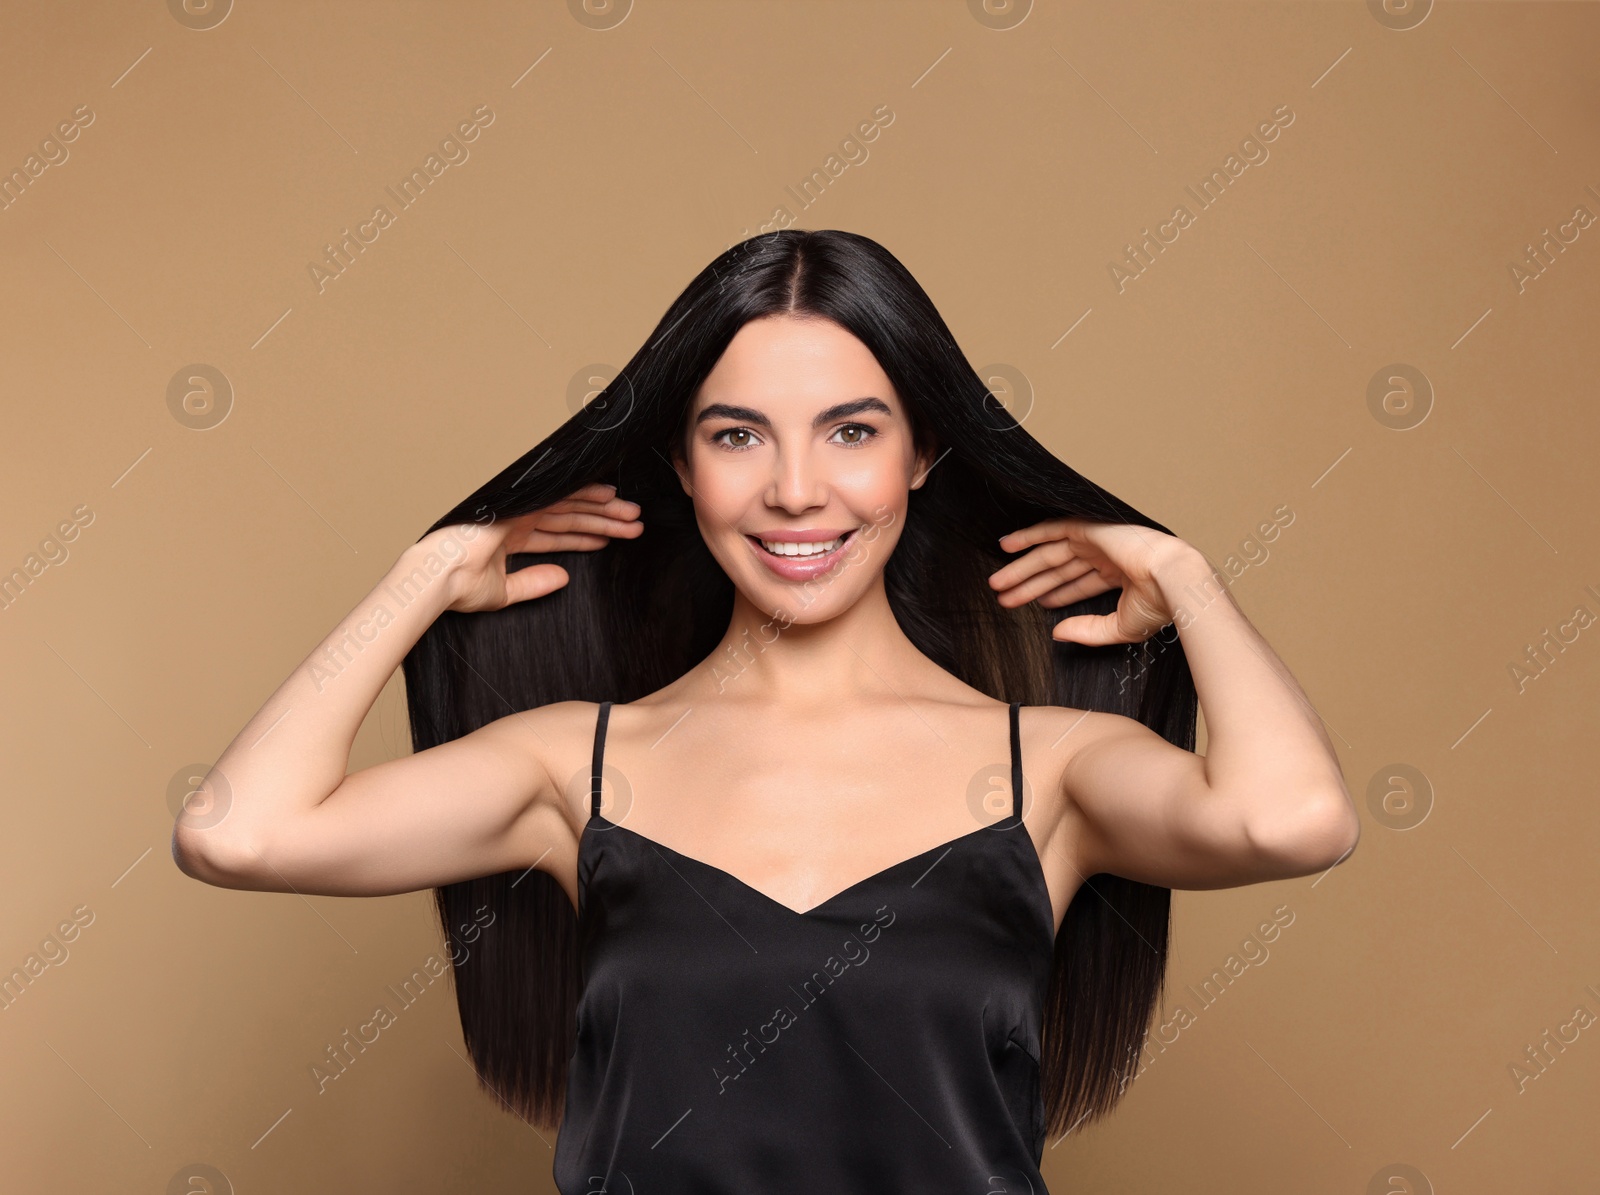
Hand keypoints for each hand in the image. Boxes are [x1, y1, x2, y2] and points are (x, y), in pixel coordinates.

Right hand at [430, 483, 642, 614]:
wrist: (438, 579)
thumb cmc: (457, 588)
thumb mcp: (504, 592)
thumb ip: (533, 583)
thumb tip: (563, 578)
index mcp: (509, 537)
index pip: (556, 535)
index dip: (585, 536)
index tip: (610, 539)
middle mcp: (516, 519)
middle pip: (570, 517)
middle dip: (603, 521)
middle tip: (634, 524)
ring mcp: (518, 509)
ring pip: (571, 506)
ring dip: (603, 510)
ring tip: (632, 514)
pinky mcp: (520, 504)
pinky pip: (560, 496)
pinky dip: (585, 495)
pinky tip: (610, 497)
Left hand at [988, 518, 1192, 644]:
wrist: (1172, 581)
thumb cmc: (1158, 605)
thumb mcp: (1119, 627)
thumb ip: (1088, 630)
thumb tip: (1057, 633)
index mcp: (1120, 574)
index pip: (1078, 582)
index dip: (1054, 594)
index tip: (1034, 605)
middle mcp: (1106, 555)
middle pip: (1057, 569)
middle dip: (1029, 583)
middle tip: (1002, 597)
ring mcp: (1097, 541)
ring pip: (1049, 553)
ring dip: (1021, 567)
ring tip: (996, 582)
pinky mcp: (1089, 529)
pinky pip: (1051, 529)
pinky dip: (1028, 536)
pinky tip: (1005, 546)